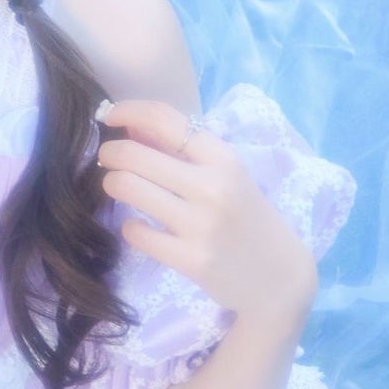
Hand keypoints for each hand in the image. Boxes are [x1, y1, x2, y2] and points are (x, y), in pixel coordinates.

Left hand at [97, 99, 315, 326]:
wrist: (280, 278)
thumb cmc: (247, 217)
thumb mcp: (227, 175)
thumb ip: (181, 149)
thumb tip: (129, 122)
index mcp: (223, 158)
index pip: (161, 117)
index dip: (125, 110)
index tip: (108, 116)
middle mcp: (212, 187)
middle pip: (131, 153)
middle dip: (109, 153)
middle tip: (109, 160)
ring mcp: (201, 225)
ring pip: (125, 187)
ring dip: (113, 184)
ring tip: (120, 189)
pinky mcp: (191, 259)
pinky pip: (134, 231)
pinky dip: (130, 226)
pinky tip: (141, 227)